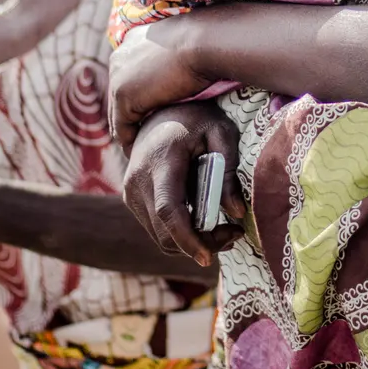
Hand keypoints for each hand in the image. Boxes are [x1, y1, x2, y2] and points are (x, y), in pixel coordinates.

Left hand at [108, 19, 217, 149]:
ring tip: (141, 150)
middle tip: (142, 138)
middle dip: (130, 117)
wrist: (204, 43)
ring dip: (129, 133)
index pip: (130, 77)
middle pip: (120, 96)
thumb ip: (173, 62)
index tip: (151, 115)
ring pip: (118, 114)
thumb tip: (182, 75)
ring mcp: (118, 76)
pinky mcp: (123, 95)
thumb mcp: (184, 49)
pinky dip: (130, 142)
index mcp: (134, 41)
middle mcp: (120, 56)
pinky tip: (141, 153)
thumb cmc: (206, 44)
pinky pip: (121, 127)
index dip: (140, 98)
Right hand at [121, 103, 246, 266]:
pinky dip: (180, 233)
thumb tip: (236, 212)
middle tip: (234, 234)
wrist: (159, 110)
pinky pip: (156, 228)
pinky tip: (204, 221)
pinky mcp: (131, 199)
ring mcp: (131, 192)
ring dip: (192, 242)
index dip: (188, 239)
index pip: (169, 211)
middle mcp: (138, 181)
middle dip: (201, 244)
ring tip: (225, 229)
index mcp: (161, 162)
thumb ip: (229, 172)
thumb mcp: (221, 133)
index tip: (209, 258)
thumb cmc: (196, 119)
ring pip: (160, 236)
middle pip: (166, 232)